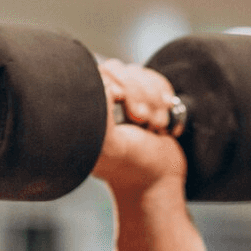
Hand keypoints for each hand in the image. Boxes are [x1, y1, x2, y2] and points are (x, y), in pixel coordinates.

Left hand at [91, 58, 186, 195]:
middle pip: (120, 69)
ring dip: (154, 101)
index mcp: (87, 108)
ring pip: (141, 73)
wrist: (159, 182)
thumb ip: (99, 115)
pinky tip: (162, 122)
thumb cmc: (132, 167)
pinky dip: (164, 99)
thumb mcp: (109, 144)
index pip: (99, 72)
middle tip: (141, 121)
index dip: (117, 85)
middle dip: (139, 96)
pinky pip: (157, 79)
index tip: (125, 107)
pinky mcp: (146, 99)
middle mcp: (101, 100)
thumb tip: (103, 84)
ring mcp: (124, 98)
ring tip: (154, 127)